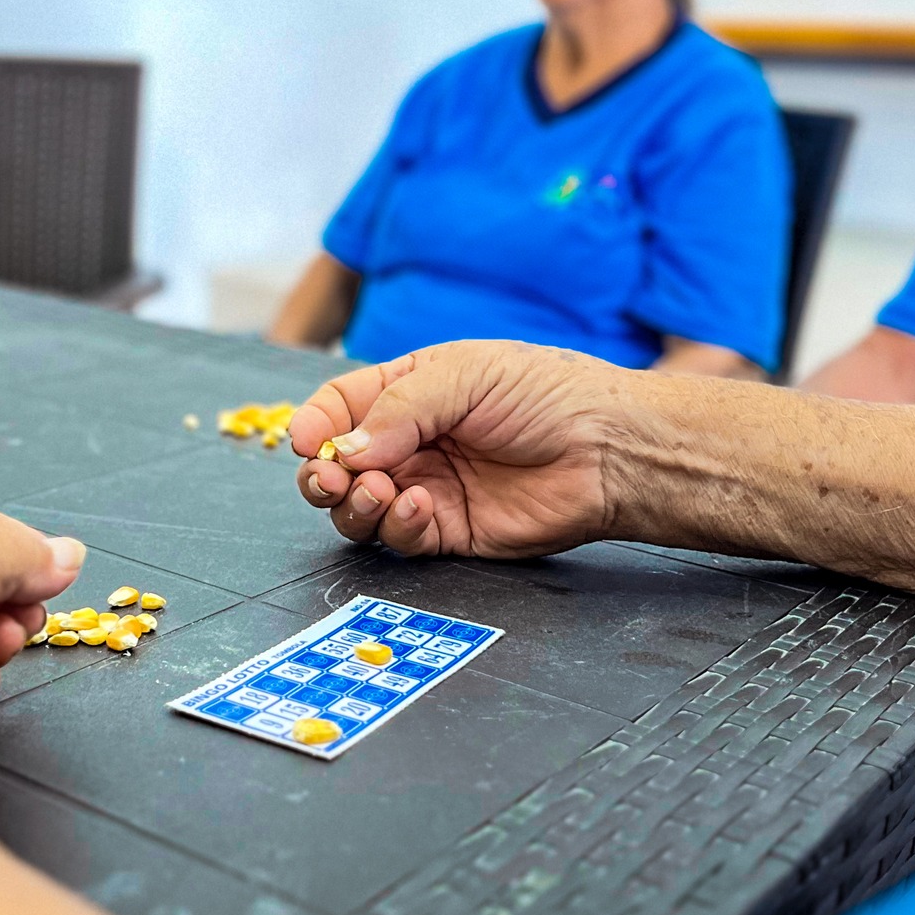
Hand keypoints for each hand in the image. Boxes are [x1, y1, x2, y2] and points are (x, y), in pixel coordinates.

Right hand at [289, 341, 644, 558]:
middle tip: (328, 479)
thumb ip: (398, 409)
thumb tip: (343, 449)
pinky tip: (419, 506)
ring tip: (378, 493)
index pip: (340, 406)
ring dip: (353, 504)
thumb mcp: (465, 376)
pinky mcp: (449, 531)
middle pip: (338, 465)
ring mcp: (428, 487)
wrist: (609, 450)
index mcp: (411, 390)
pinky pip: (400, 538)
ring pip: (360, 508)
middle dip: (321, 474)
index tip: (304, 440)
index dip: (314, 423)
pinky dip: (397, 526)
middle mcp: (413, 441)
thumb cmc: (548, 394)